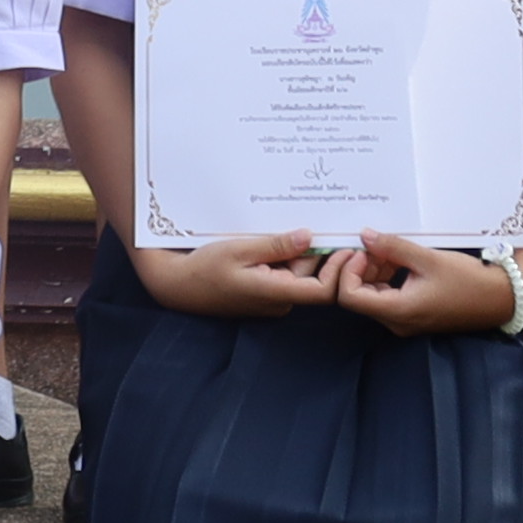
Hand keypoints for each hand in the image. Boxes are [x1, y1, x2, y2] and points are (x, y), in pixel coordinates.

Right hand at [135, 229, 334, 322]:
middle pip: (312, 276)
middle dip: (316, 251)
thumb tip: (310, 237)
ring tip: (290, 226)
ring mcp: (271, 299)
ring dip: (297, 252)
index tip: (347, 246)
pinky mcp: (263, 293)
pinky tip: (273, 240)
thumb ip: (276, 245)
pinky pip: (283, 274)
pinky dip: (283, 258)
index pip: (324, 290)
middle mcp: (279, 300)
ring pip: (297, 273)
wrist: (176, 286)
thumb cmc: (202, 268)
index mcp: (275, 292)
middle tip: (322, 221)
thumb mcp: (238, 249)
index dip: (341, 271)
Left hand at [328, 234, 522, 338]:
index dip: (348, 272)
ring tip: (389, 250)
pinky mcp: (414, 315)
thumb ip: (393, 247)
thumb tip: (364, 236)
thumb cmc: (469, 280)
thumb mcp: (429, 259)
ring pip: (372, 296)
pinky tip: (398, 260)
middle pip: (359, 296)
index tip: (362, 251)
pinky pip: (388, 297)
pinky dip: (386, 278)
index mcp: (398, 311)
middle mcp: (397, 322)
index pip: (349, 296)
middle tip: (374, 246)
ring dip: (373, 271)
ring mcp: (405, 321)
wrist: (503, 298)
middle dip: (361, 268)